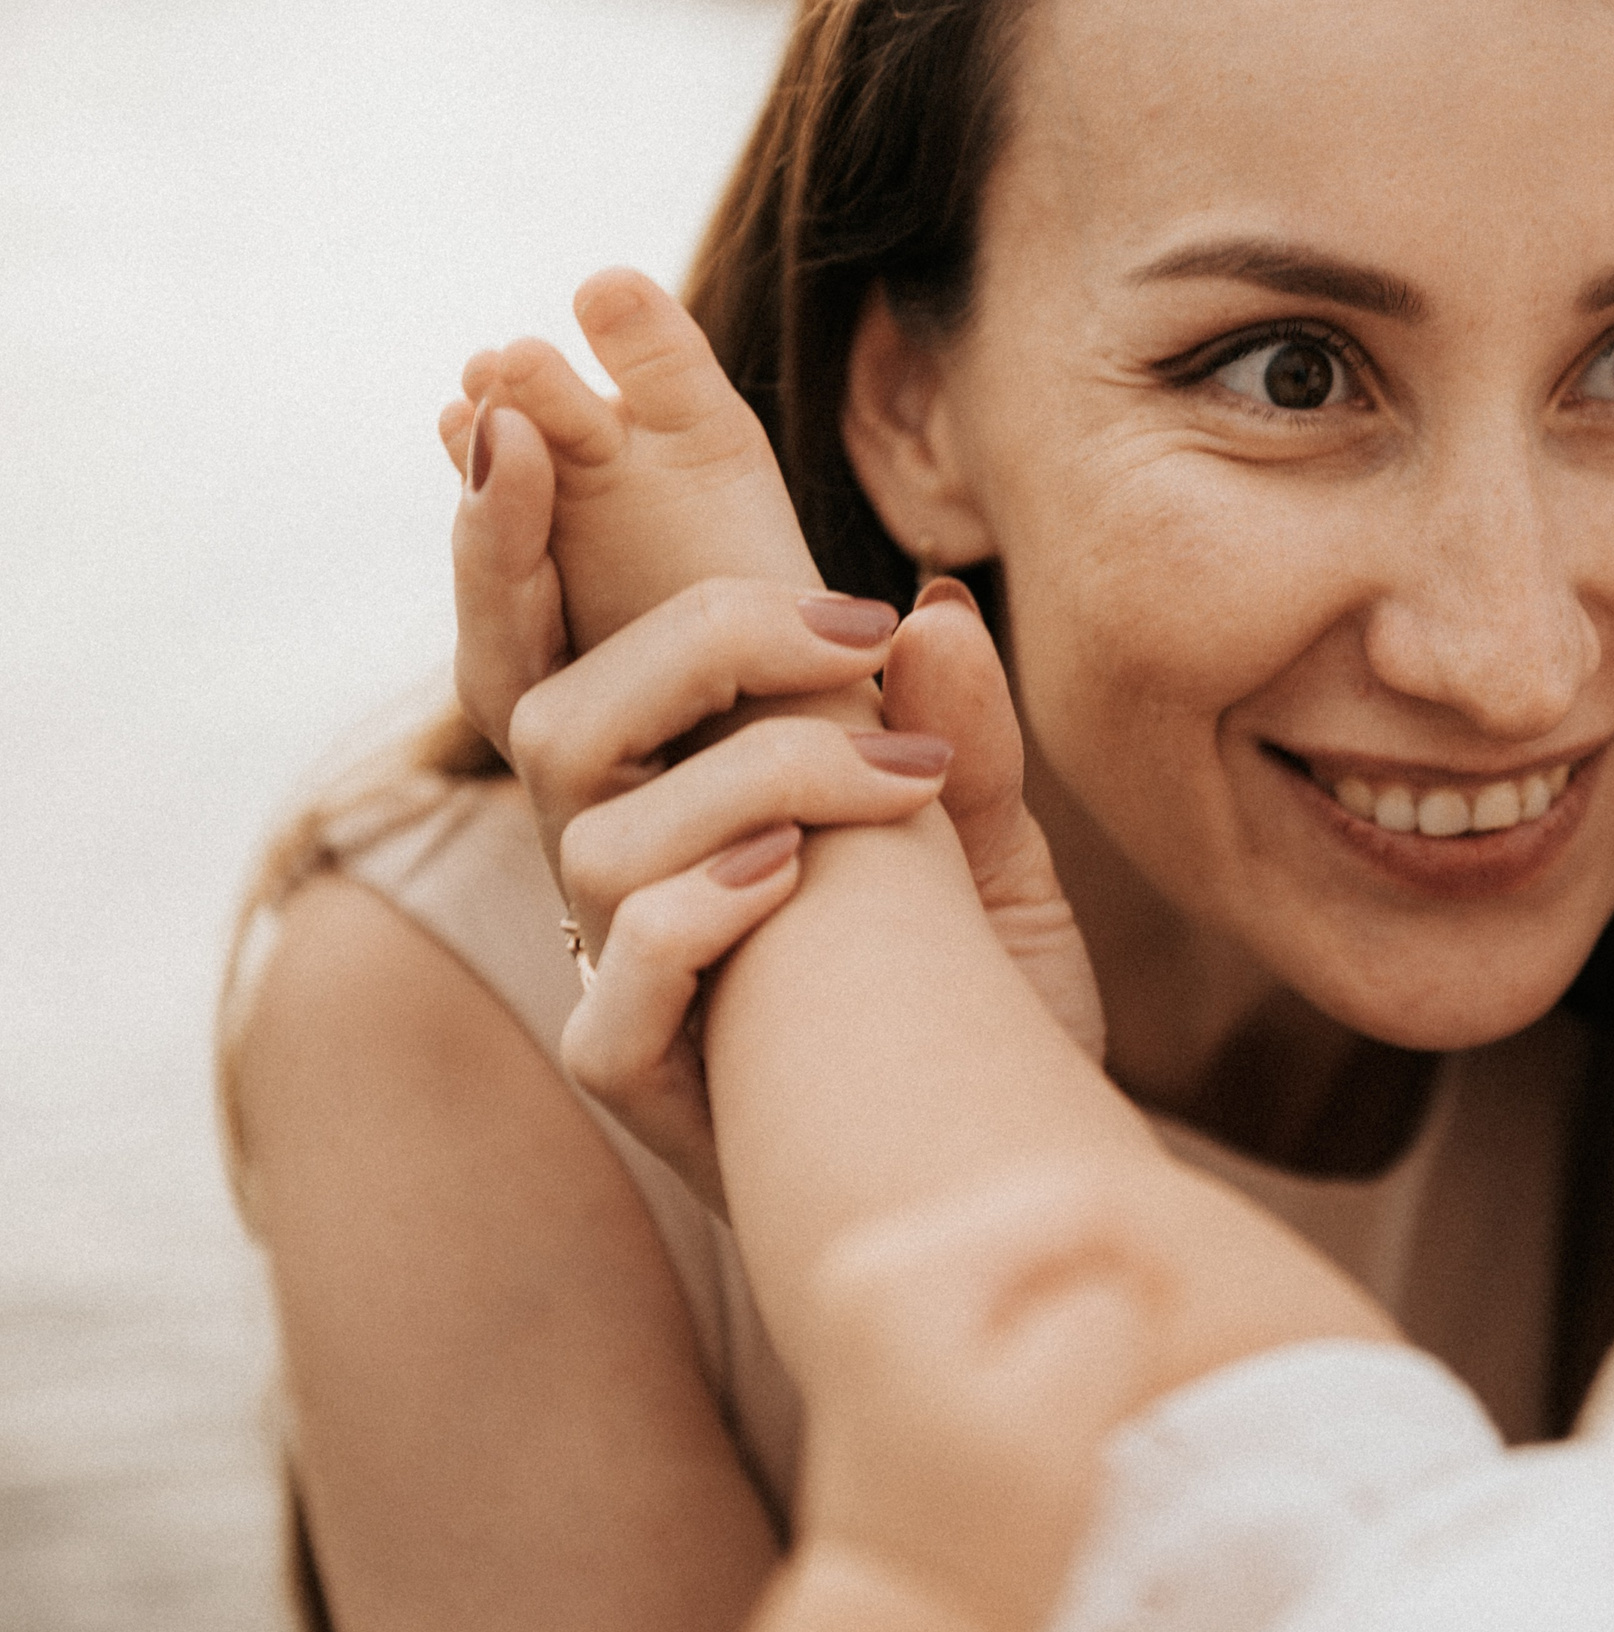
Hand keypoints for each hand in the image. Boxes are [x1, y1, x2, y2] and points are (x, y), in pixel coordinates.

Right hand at [443, 401, 1103, 1211]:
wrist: (1010, 1175)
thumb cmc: (982, 1006)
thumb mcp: (989, 850)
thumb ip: (964, 736)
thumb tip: (932, 607)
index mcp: (684, 785)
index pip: (574, 636)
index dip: (525, 527)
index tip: (527, 398)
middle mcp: (630, 865)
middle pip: (556, 713)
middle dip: (671, 635)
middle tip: (833, 619)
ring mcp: (629, 972)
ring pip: (593, 835)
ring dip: (742, 774)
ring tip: (888, 778)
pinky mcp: (651, 1082)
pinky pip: (614, 997)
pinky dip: (691, 923)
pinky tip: (786, 879)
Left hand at [798, 1161, 1162, 1631]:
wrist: (906, 1622)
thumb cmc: (983, 1534)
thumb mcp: (1062, 1415)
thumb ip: (1107, 1310)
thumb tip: (1120, 1274)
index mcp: (904, 1269)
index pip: (1072, 1200)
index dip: (1146, 1255)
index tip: (1166, 1335)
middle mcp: (872, 1258)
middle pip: (1042, 1212)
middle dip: (1107, 1272)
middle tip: (1131, 1361)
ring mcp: (872, 1288)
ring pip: (1027, 1244)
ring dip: (1078, 1298)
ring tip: (1087, 1382)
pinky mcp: (890, 1323)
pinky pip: (1000, 1281)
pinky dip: (1045, 1318)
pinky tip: (1051, 1385)